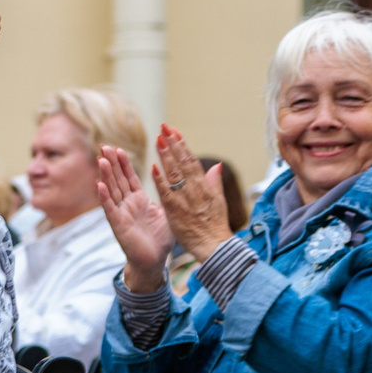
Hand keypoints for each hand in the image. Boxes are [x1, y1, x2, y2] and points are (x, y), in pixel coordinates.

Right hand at [97, 146, 176, 292]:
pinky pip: (110, 209)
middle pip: (118, 180)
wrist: (154, 260)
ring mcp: (121, 214)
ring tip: (100, 159)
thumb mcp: (168, 211)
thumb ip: (168, 195)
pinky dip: (104, 197)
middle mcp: (127, 205)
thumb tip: (177, 180)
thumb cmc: (160, 238)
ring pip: (112, 190)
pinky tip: (99, 184)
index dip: (123, 163)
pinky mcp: (118, 225)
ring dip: (106, 175)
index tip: (118, 148)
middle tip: (104, 145)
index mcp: (139, 200)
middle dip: (111, 163)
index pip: (129, 178)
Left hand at [145, 126, 233, 261]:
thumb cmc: (215, 224)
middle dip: (172, 143)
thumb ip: (213, 182)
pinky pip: (166, 192)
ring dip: (165, 156)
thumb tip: (216, 166)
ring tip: (158, 140)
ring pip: (174, 173)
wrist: (213, 244)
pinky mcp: (175, 210)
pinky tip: (153, 168)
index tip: (173, 131)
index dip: (182, 144)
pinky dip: (160, 179)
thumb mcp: (218, 201)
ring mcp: (184, 198)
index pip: (191, 159)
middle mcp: (195, 188)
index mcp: (204, 185)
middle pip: (182, 161)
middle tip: (163, 127)